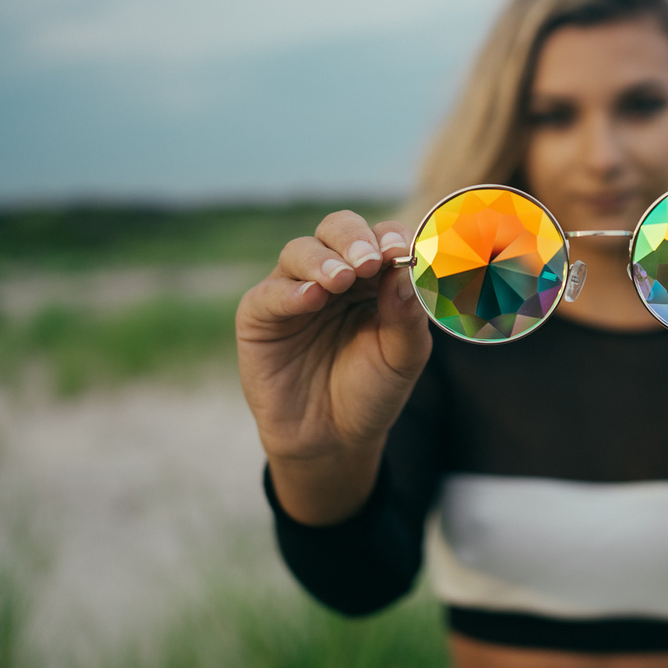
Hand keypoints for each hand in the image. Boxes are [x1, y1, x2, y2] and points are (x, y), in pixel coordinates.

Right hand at [236, 211, 430, 521]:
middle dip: (354, 238)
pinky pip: (269, 293)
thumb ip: (407, 315)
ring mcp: (294, 291)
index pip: (380, 237)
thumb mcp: (402, 356)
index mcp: (373, 276)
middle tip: (370, 261)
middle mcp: (333, 274)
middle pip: (337, 229)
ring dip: (323, 260)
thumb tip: (405, 272)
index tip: (401, 253)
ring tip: (341, 279)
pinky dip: (290, 291)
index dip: (390, 238)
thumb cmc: (372, 389)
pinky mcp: (260, 316)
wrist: (334, 438)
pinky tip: (311, 298)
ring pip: (300, 250)